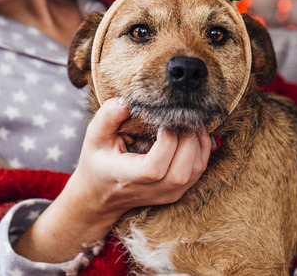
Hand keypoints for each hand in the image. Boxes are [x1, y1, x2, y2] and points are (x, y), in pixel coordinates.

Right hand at [13, 97, 210, 262]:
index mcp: (128, 178)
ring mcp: (167, 194)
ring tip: (190, 122)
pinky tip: (195, 132)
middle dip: (187, 138)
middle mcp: (151, 190)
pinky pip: (198, 170)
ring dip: (198, 142)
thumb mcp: (94, 138)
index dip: (167, 142)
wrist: (100, 196)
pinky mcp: (177, 191)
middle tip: (182, 116)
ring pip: (195, 170)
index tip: (163, 120)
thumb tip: (126, 101)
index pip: (155, 168)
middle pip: (182, 170)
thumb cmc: (98, 162)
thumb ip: (108, 117)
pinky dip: (202, 149)